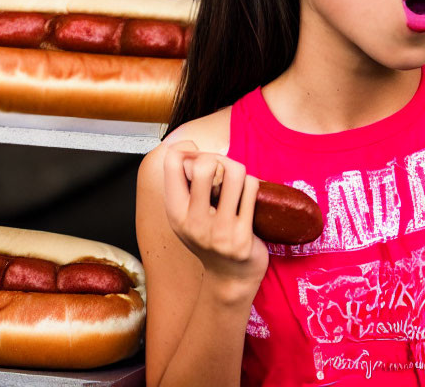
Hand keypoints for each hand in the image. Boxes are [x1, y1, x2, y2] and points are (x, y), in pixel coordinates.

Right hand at [161, 140, 268, 295]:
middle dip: (217, 158)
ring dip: (238, 169)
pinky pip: (252, 190)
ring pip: (234, 172)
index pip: (172, 162)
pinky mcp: (242, 237)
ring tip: (237, 180)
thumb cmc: (209, 238)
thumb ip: (184, 186)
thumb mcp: (185, 215)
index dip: (186, 148)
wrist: (230, 278)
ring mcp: (218, 230)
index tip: (196, 154)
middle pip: (205, 164)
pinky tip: (248, 194)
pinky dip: (252, 184)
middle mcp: (192, 221)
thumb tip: (188, 147)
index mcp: (174, 212)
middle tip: (222, 168)